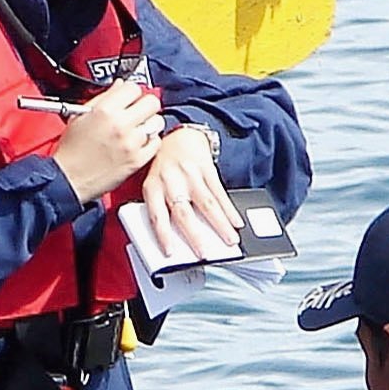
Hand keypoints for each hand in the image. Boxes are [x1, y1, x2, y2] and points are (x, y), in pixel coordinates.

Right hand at [50, 83, 163, 204]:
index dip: (131, 92)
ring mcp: (132, 143)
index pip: (133, 88)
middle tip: (137, 111)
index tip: (129, 98)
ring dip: (149, 123)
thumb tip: (120, 86)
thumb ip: (103, 98)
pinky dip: (150, 141)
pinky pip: (156, 142)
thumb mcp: (80, 115)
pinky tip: (138, 142)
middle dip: (144, 105)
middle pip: (151, 102)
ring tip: (137, 128)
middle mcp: (120, 125)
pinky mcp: (138, 160)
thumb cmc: (72, 150)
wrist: (69, 178)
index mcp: (104, 110)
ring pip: (156, 121)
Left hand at [138, 125, 240, 255]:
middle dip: (195, 235)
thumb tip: (174, 239)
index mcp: (152, 187)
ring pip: (206, 204)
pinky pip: (220, 192)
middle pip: (183, 212)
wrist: (180, 136)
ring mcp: (190, 174)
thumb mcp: (154, 185)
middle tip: (204, 253)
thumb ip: (160, 208)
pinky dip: (229, 210)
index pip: (156, 216)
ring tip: (230, 240)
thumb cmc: (165, 167)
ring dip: (220, 225)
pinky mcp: (207, 168)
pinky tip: (236, 222)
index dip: (163, 235)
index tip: (170, 252)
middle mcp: (170, 180)